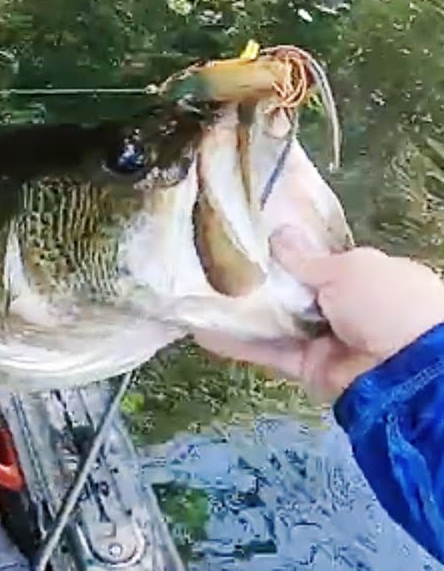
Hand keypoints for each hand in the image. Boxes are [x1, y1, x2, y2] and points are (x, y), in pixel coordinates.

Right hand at [194, 226, 443, 398]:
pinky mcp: (309, 369)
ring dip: (240, 312)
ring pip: (276, 323)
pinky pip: (269, 352)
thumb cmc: (388, 302)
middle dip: (256, 280)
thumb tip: (277, 235)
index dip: (286, 251)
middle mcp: (345, 308)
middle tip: (211, 262)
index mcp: (365, 275)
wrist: (410, 370)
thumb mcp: (349, 268)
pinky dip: (238, 344)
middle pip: (291, 292)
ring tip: (196, 294)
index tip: (248, 239)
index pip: (318, 261)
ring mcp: (326, 340)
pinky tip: (201, 331)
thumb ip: (306, 259)